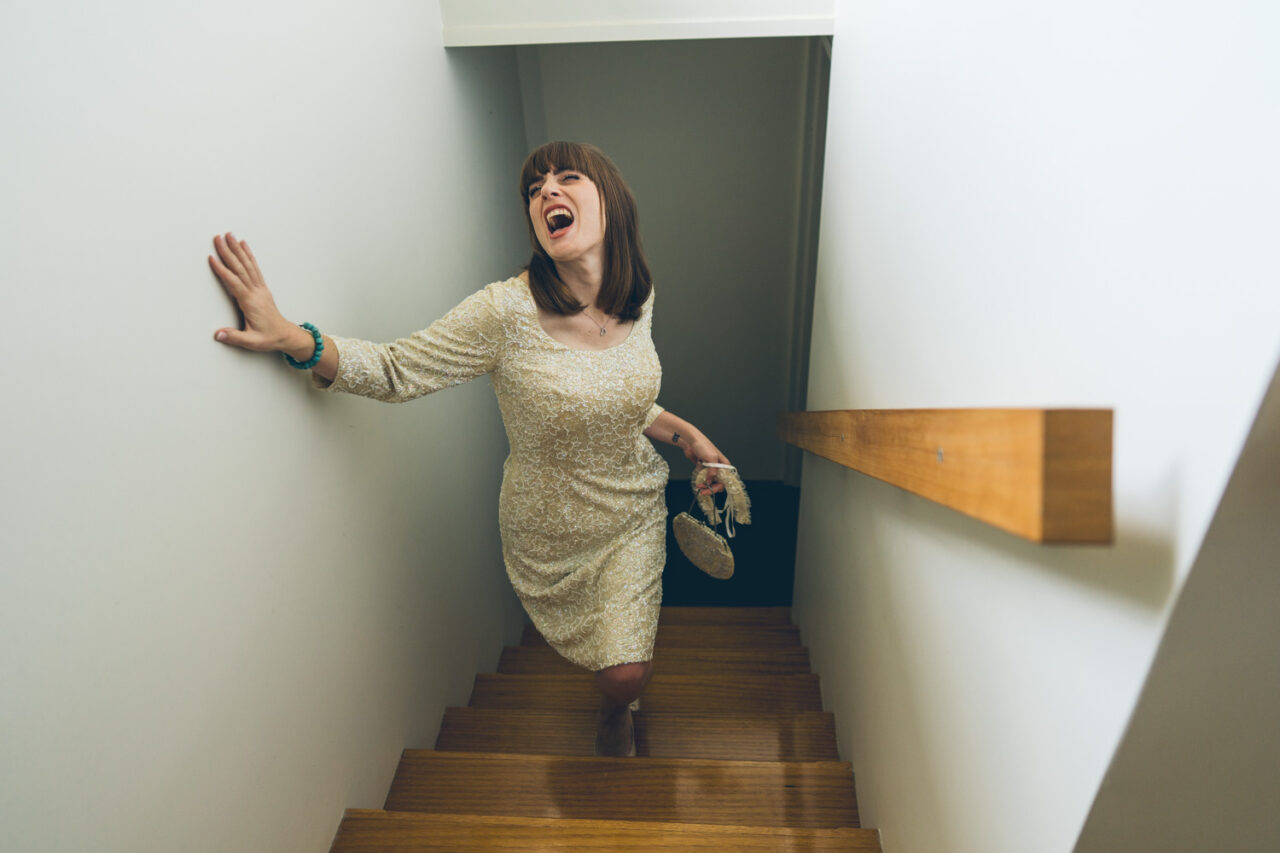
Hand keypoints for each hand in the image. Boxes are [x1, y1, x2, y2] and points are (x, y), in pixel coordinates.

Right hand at [209, 232, 297, 351]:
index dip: (223, 270)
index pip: (234, 282)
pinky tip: (244, 246)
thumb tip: (219, 335)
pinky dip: (249, 255)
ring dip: (238, 249)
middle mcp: (256, 291)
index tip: (212, 258)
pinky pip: (255, 268)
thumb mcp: (252, 342)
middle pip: (240, 268)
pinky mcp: (262, 287)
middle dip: (228, 252)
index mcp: (251, 302)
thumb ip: (235, 337)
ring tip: (230, 235)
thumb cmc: (269, 337)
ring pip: (248, 265)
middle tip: (218, 238)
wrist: (285, 335)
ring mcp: (260, 288)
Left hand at [682, 433, 730, 494]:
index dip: (718, 487)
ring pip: (710, 482)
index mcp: (724, 465)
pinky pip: (703, 478)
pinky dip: (700, 480)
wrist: (691, 442)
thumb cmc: (703, 446)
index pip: (725, 481)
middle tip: (702, 491)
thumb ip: (712, 471)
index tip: (710, 490)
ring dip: (704, 485)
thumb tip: (709, 481)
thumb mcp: (711, 458)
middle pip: (718, 483)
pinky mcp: (703, 469)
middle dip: (710, 488)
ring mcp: (710, 469)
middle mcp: (718, 468)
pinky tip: (697, 478)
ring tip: (698, 485)